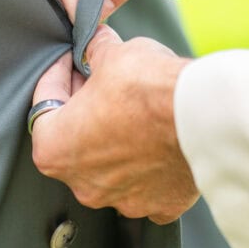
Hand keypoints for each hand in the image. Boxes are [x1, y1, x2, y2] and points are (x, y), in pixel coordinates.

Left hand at [30, 27, 197, 223]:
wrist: (204, 116)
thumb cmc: (150, 89)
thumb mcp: (113, 54)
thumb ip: (95, 51)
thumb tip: (95, 41)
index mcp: (55, 148)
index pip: (44, 106)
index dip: (57, 76)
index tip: (70, 61)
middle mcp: (83, 183)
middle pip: (77, 142)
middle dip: (87, 111)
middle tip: (102, 82)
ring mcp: (122, 199)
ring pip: (113, 168)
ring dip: (118, 141)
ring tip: (137, 112)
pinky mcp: (160, 206)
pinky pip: (150, 187)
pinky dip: (153, 169)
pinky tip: (162, 145)